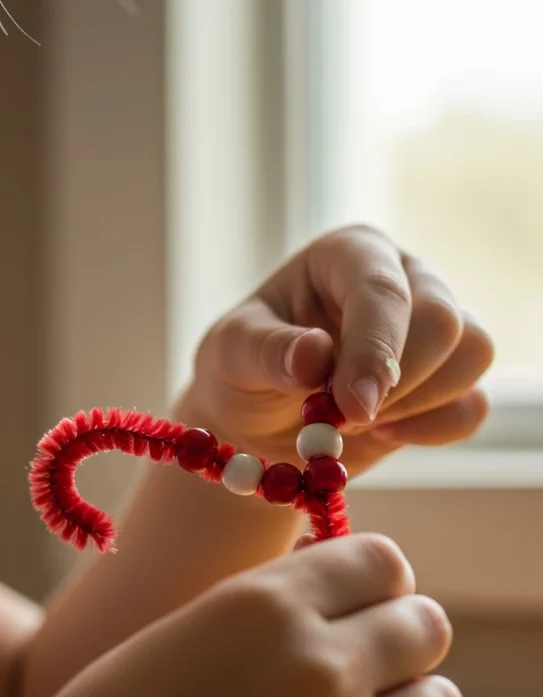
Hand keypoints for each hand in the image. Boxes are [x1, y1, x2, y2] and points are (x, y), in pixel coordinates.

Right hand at [8, 534, 461, 696]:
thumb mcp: (195, 631)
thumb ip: (283, 609)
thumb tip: (358, 595)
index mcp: (271, 605)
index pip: (384, 564)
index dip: (378, 584)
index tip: (366, 605)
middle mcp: (324, 671)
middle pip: (426, 628)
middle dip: (402, 640)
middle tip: (369, 665)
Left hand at [183, 225, 493, 474]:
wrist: (260, 425)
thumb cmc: (243, 374)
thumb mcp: (231, 357)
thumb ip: (268, 351)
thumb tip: (313, 356)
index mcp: (349, 254)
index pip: (382, 288)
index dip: (374, 348)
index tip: (352, 406)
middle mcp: (403, 277)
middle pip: (443, 319)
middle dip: (397, 381)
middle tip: (342, 418)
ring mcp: (434, 326)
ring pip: (472, 354)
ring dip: (417, 404)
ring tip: (356, 420)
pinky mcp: (449, 379)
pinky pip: (473, 405)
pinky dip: (433, 430)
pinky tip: (383, 434)